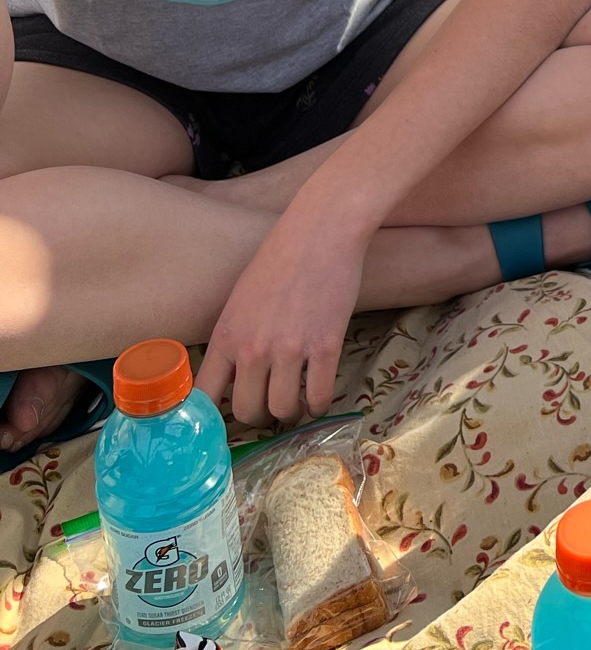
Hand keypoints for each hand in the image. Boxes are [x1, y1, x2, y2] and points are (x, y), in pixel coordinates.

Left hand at [196, 204, 365, 424]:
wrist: (322, 230)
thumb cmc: (280, 255)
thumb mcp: (241, 297)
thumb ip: (234, 336)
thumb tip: (233, 373)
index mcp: (226, 336)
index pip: (206, 397)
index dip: (215, 417)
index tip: (226, 419)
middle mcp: (253, 349)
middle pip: (248, 411)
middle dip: (259, 414)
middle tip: (270, 405)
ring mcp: (290, 350)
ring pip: (283, 410)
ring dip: (290, 411)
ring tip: (296, 401)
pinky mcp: (326, 347)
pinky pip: (319, 396)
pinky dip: (319, 403)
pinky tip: (319, 396)